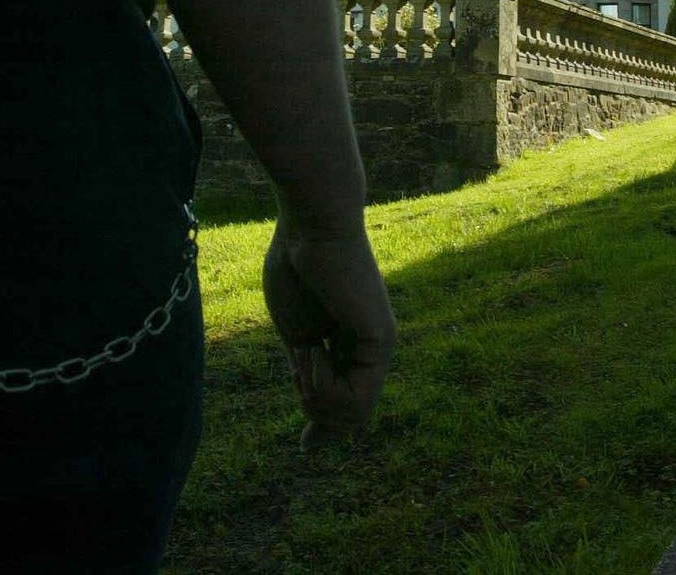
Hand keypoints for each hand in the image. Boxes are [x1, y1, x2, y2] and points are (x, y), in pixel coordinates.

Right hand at [262, 222, 395, 445]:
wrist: (310, 226)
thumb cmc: (296, 266)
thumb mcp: (295, 333)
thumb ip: (306, 371)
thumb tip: (312, 410)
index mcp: (348, 342)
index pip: (346, 399)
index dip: (324, 427)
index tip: (307, 448)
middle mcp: (371, 348)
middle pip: (347, 416)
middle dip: (314, 407)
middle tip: (300, 359)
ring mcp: (379, 345)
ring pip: (351, 415)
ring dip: (314, 396)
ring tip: (305, 354)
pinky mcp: (380, 341)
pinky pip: (353, 399)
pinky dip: (323, 387)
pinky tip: (313, 352)